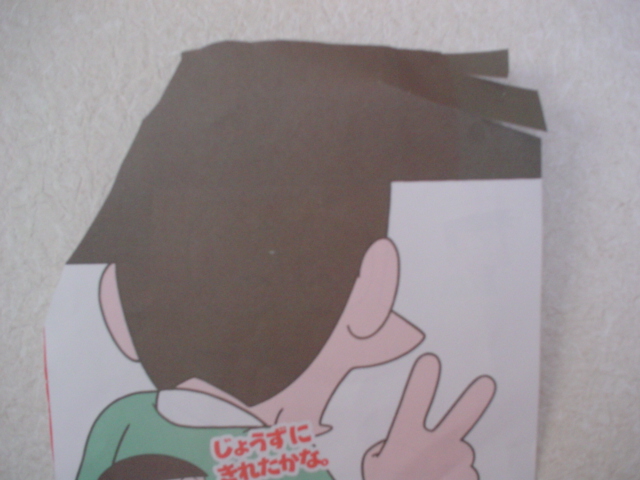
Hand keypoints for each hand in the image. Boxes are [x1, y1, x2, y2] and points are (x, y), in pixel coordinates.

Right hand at [362, 354, 495, 479]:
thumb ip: (386, 450)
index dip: (424, 380)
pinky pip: (467, 475)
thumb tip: (402, 447)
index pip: (415, 402)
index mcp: (405, 440)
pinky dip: (458, 478)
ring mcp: (456, 468)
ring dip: (455, 460)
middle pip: (461, 417)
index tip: (431, 360)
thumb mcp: (373, 466)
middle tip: (487, 383)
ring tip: (437, 475)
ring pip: (463, 453)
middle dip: (475, 398)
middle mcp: (435, 449)